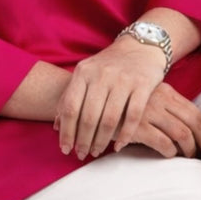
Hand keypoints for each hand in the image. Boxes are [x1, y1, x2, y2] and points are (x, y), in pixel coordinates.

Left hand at [54, 37, 166, 159]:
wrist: (141, 46)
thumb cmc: (109, 65)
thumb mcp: (86, 74)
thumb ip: (70, 97)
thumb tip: (56, 126)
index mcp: (83, 72)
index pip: (71, 107)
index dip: (67, 132)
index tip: (65, 149)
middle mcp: (102, 75)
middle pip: (88, 116)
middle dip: (83, 140)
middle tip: (82, 154)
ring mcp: (123, 80)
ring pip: (109, 119)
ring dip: (102, 140)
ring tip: (96, 151)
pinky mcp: (143, 85)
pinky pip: (133, 116)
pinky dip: (125, 135)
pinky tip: (119, 145)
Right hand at [112, 81, 200, 163]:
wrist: (88, 95)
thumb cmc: (120, 103)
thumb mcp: (146, 98)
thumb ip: (164, 110)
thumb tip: (186, 134)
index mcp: (167, 91)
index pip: (197, 113)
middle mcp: (161, 99)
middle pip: (195, 123)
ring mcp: (149, 111)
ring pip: (182, 134)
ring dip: (189, 151)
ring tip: (187, 160)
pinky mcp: (137, 125)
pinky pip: (163, 142)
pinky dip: (170, 152)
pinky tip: (167, 156)